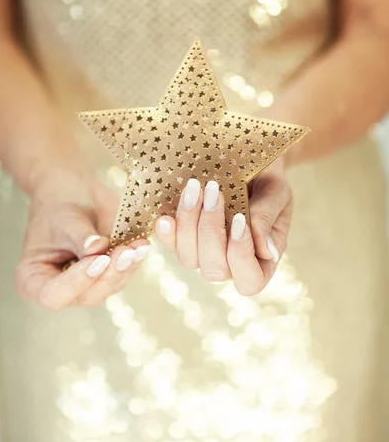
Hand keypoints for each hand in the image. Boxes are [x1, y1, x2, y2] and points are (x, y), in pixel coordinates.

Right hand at [15, 170, 149, 309]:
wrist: (74, 193)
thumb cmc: (59, 205)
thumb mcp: (65, 218)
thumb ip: (81, 237)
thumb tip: (98, 249)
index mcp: (34, 280)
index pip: (54, 295)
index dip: (77, 282)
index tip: (97, 260)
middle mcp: (60, 289)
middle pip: (87, 295)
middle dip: (108, 275)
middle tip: (123, 252)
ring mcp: (86, 285)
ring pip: (109, 287)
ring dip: (125, 268)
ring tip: (137, 247)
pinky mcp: (107, 276)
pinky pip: (122, 274)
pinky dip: (133, 261)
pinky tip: (142, 246)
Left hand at [155, 157, 291, 295]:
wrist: (248, 158)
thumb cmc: (268, 178)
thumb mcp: (276, 192)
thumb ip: (268, 218)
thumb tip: (268, 252)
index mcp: (261, 260)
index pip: (250, 282)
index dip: (241, 257)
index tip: (239, 219)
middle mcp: (231, 263)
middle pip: (214, 270)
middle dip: (210, 230)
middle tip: (215, 190)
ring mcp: (204, 253)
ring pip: (189, 258)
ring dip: (188, 223)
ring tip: (195, 188)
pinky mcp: (184, 238)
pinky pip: (170, 245)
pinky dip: (166, 233)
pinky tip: (164, 217)